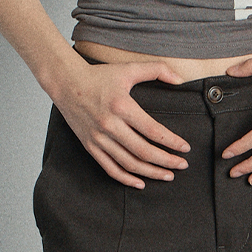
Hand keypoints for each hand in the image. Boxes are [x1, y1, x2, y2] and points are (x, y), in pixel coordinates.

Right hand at [53, 58, 192, 187]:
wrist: (66, 83)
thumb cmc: (99, 76)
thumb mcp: (129, 68)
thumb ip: (157, 70)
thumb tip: (180, 79)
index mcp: (122, 106)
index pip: (153, 131)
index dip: (172, 142)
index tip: (185, 148)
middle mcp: (110, 125)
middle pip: (144, 151)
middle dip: (167, 161)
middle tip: (182, 165)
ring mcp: (99, 138)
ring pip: (129, 163)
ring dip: (151, 173)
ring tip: (168, 175)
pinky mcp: (90, 146)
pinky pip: (110, 168)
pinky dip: (126, 179)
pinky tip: (140, 183)